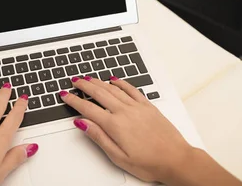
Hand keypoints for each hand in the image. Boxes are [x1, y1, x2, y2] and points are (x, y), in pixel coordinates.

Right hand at [60, 76, 193, 182]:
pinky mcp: (148, 106)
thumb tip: (82, 123)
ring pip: (113, 88)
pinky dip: (121, 82)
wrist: (176, 159)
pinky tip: (114, 79)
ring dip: (98, 81)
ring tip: (88, 78)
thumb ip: (99, 137)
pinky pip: (131, 89)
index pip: (88, 109)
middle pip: (99, 93)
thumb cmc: (150, 163)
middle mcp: (125, 112)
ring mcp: (137, 107)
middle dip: (84, 86)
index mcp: (115, 125)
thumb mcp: (118, 157)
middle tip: (74, 81)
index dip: (74, 101)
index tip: (65, 95)